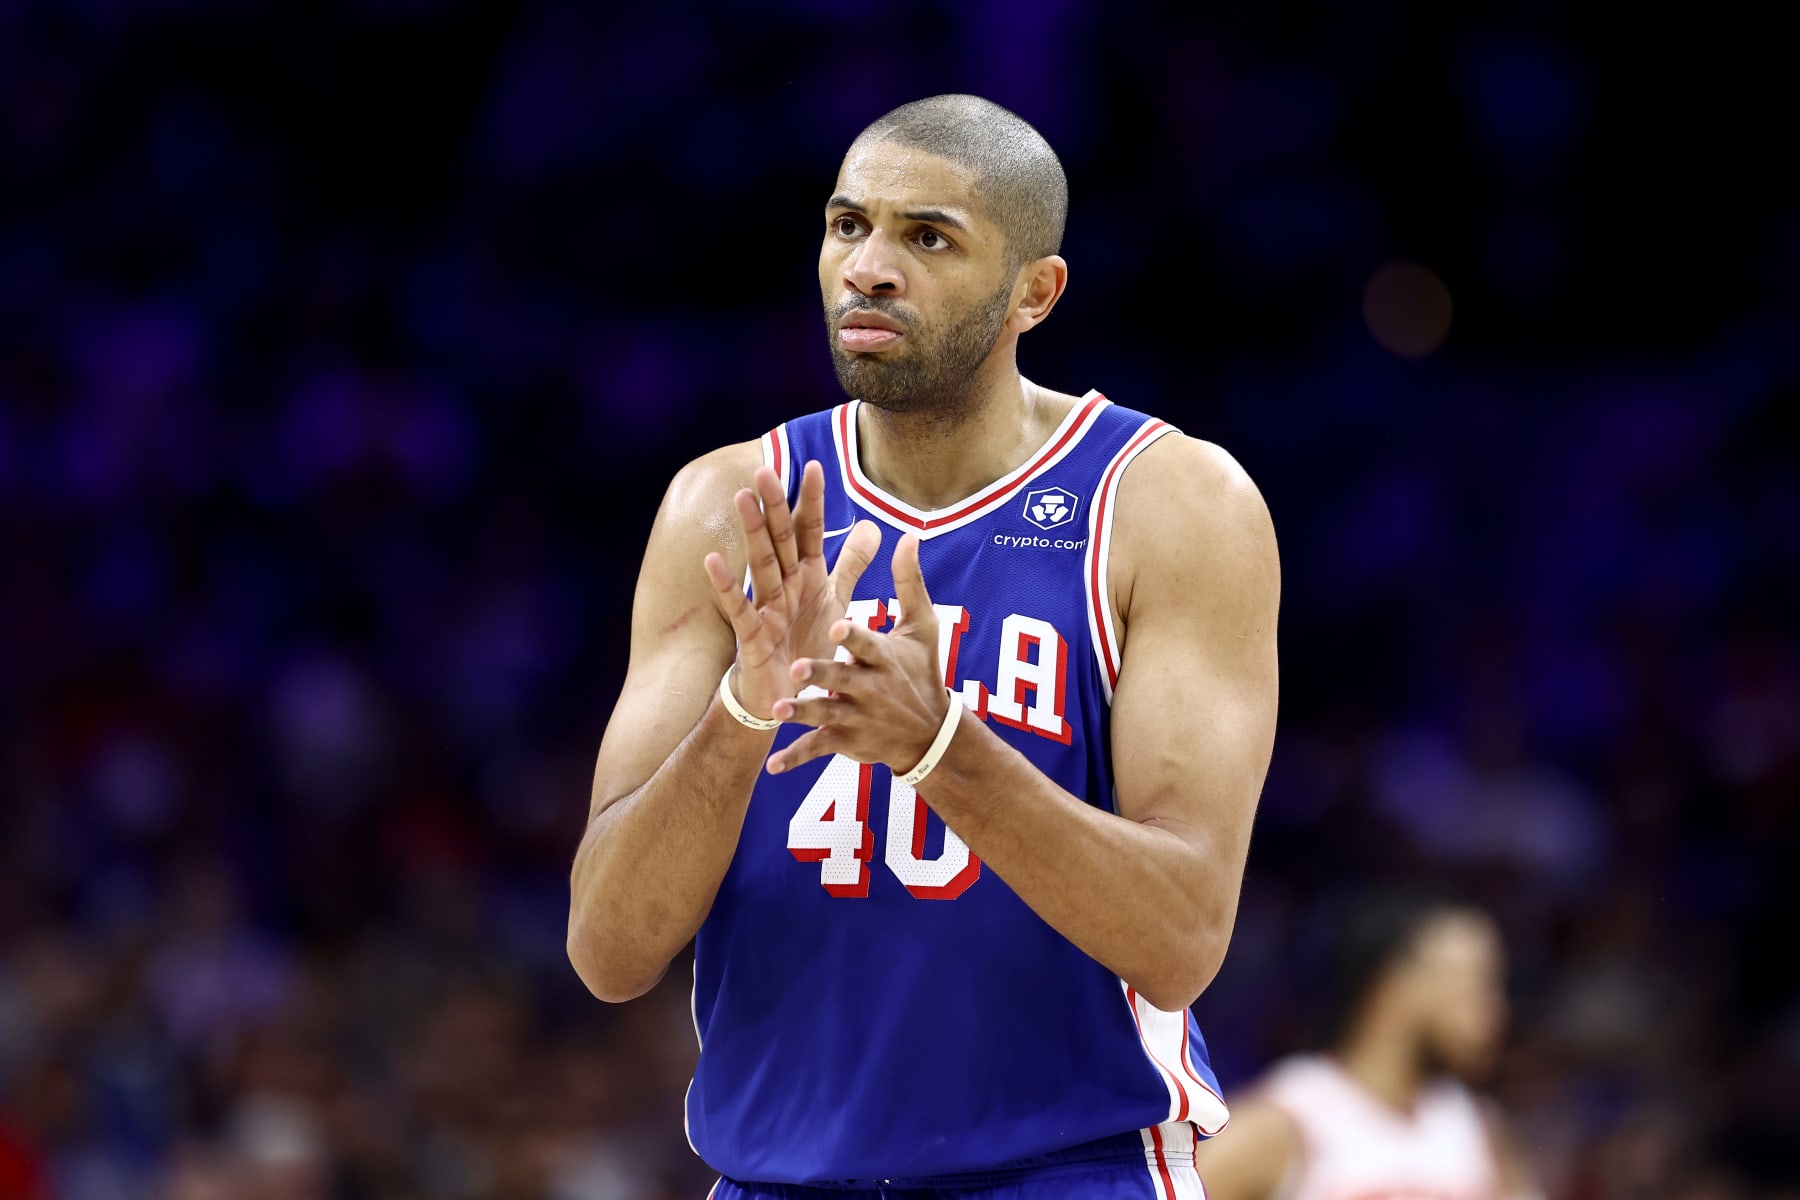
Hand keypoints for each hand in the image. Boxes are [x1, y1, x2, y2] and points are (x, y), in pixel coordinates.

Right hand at [702, 460, 879, 721]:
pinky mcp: (753, 637)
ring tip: (742, 499)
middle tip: (764, 468)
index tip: (816, 466)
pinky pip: (739, 609)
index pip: (810, 531)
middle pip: (780, 540)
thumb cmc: (807, 644)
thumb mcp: (836, 600)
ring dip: (752, 532)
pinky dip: (725, 586)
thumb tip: (873, 526)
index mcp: (807, 576)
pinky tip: (712, 561)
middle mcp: (785, 586)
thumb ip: (851, 564)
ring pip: (761, 565)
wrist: (790, 697)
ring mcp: (767, 609)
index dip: (813, 501)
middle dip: (775, 506)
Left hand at [766, 534, 949, 773]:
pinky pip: (817, 749)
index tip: (837, 623)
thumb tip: (908, 535)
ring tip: (778, 710)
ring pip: (825, 714)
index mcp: (884, 656)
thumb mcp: (922, 627)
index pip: (868, 642)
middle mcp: (870, 687)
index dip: (853, 635)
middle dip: (822, 673)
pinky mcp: (845, 740)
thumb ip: (909, 582)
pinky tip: (772, 767)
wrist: (929, 734)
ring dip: (803, 713)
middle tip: (797, 665)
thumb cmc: (921, 671)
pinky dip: (795, 759)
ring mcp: (856, 716)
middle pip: (842, 678)